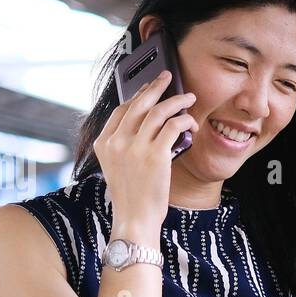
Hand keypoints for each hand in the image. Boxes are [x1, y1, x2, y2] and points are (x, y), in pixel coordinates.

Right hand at [93, 70, 198, 233]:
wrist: (135, 219)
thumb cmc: (132, 198)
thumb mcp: (117, 168)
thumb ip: (123, 147)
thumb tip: (144, 126)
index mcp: (104, 144)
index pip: (120, 110)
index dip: (137, 96)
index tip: (148, 90)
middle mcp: (117, 142)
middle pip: (138, 103)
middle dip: (155, 87)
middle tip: (168, 77)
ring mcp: (135, 147)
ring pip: (158, 111)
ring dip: (176, 101)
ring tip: (189, 98)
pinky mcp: (155, 155)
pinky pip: (173, 126)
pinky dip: (184, 120)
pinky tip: (191, 123)